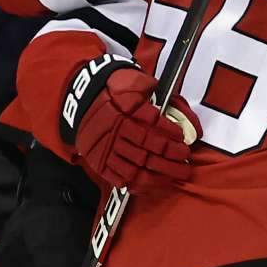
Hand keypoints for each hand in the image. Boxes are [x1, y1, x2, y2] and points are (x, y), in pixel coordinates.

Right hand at [62, 55, 201, 194]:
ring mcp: (107, 149)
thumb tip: (174, 102)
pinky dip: (138, 184)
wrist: (81, 104)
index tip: (182, 138)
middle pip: (148, 150)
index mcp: (124, 110)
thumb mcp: (132, 81)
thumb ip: (152, 89)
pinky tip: (154, 183)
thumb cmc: (112, 92)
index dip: (170, 132)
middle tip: (185, 160)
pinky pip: (120, 178)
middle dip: (171, 158)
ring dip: (159, 175)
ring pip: (136, 168)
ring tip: (176, 175)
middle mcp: (115, 131)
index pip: (152, 124)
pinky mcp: (99, 162)